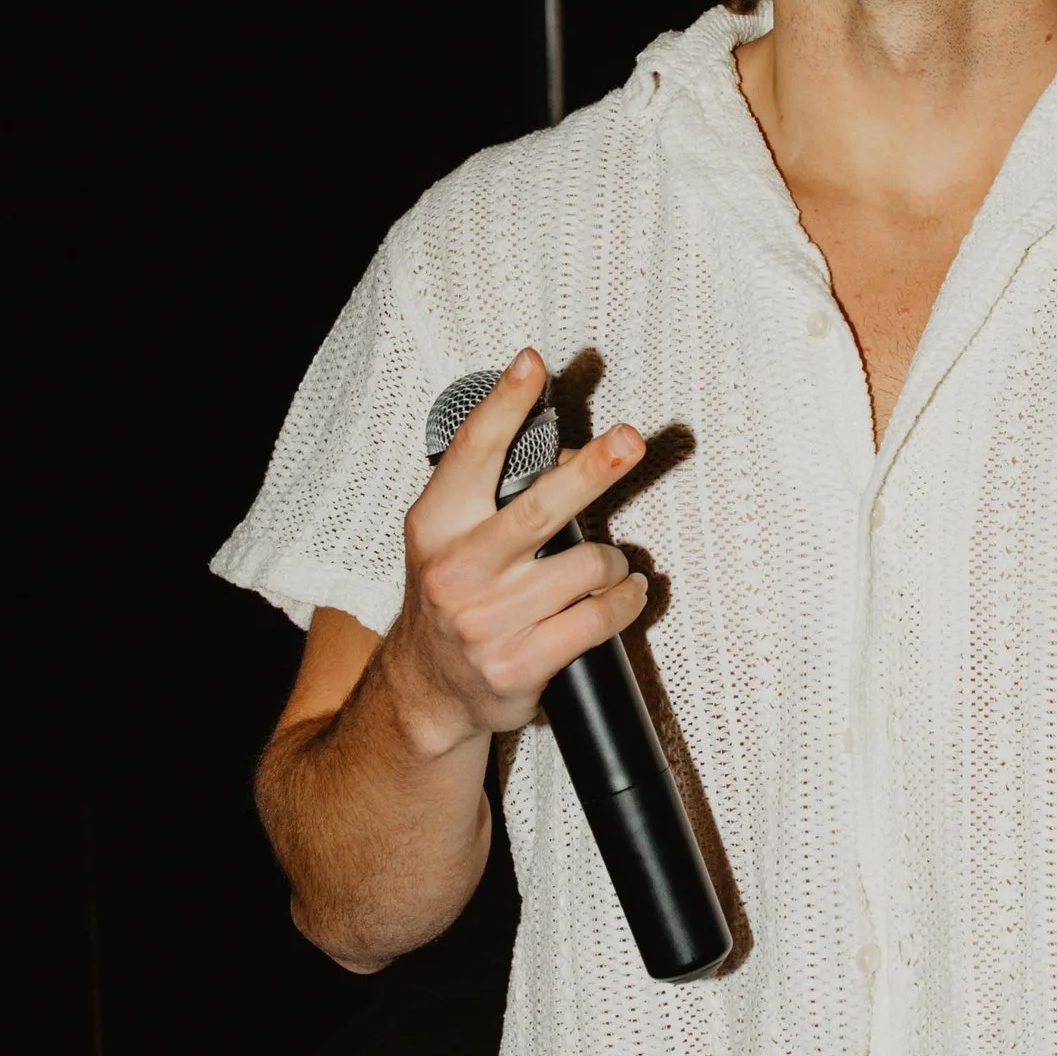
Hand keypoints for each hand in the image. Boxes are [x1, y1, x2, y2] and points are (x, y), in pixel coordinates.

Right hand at [378, 348, 648, 759]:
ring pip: (586, 566)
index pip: (472, 453)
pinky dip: (624, 602)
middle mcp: (457, 571)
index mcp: (436, 525)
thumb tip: (573, 447)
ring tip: (608, 568)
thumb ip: (494, 492)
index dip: (504, 404)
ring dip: (612, 562)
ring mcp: (489, 621)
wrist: (428, 691)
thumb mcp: (451, 537)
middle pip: (540, 508)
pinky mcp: (522, 663)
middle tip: (629, 440)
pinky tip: (622, 595)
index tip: (532, 364)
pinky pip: (599, 619)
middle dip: (592, 470)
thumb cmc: (452, 598)